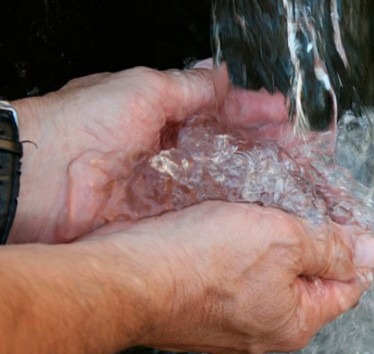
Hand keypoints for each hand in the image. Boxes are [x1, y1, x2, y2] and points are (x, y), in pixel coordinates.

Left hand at [8, 65, 290, 243]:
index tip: (282, 118)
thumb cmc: (81, 126)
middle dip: (264, 150)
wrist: (35, 185)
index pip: (219, 111)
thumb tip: (219, 75)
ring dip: (256, 184)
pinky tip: (260, 215)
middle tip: (300, 155)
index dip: (252, 114)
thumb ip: (187, 87)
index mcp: (161, 113)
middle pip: (227, 150)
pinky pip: (205, 214)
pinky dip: (233, 214)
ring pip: (222, 184)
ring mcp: (166, 188)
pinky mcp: (161, 221)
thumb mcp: (142, 90)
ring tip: (292, 186)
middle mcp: (167, 152)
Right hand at [86, 201, 373, 353]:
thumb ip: (331, 247)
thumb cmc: (199, 263)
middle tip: (303, 205)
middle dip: (311, 241)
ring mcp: (232, 324)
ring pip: (271, 276)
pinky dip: (242, 251)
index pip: (348, 286)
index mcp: (296, 322)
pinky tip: (232, 226)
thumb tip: (373, 252)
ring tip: (264, 210)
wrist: (124, 279)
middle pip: (309, 281)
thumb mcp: (284, 241)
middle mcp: (266, 330)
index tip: (346, 219)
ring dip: (273, 242)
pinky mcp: (203, 309)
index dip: (353, 247)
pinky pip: (237, 278)